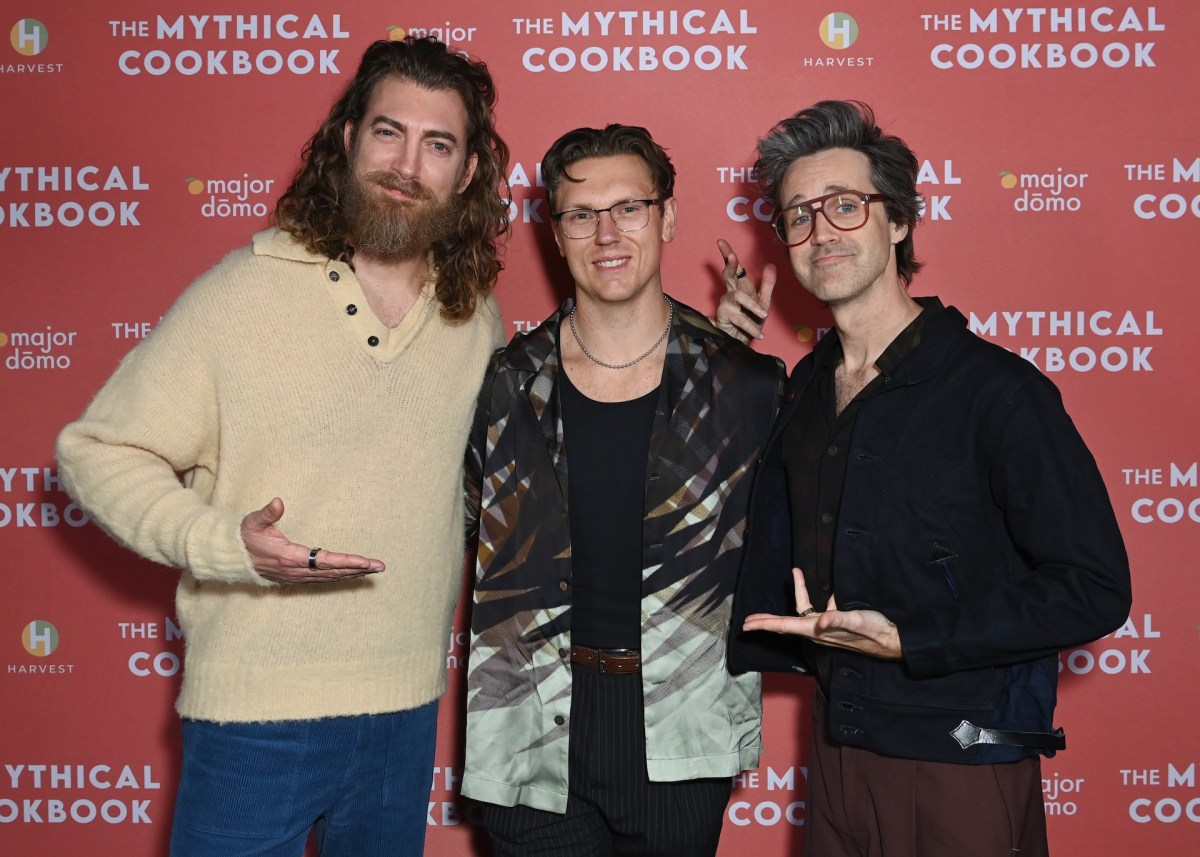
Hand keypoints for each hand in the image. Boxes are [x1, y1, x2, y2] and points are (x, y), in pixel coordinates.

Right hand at [240, 497, 384, 584]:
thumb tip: (278, 501)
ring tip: (373, 570)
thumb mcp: (252, 523)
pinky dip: (340, 576)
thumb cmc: (244, 538)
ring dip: (352, 574)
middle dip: (357, 569)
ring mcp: (297, 576)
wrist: (233, 558)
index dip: (345, 562)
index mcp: (289, 557)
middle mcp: (296, 570)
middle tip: (380, 566)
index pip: (323, 561)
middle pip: (332, 571)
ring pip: (330, 577)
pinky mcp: (297, 577)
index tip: (364, 561)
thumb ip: (267, 513)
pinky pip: (323, 579)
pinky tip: (354, 574)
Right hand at [715, 238, 774, 343]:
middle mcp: (730, 293)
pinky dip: (752, 328)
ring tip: (765, 315)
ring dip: (753, 306)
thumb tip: (771, 265)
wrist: (739, 342)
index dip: (728, 255)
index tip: (721, 242)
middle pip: (728, 275)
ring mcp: (725, 305)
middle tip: (732, 256)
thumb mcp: (762, 302)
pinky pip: (740, 319)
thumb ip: (767, 285)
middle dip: (731, 265)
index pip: (735, 269)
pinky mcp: (724, 318)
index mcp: (739, 287)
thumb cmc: (749, 320)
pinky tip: (760, 334)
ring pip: (738, 297)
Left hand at [743, 568, 902, 659]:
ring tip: (796, 575)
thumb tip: (819, 620)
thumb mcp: (855, 621)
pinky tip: (829, 590)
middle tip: (747, 620)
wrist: (891, 639)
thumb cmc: (873, 631)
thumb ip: (837, 619)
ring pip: (803, 612)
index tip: (746, 624)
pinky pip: (820, 609)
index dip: (764, 624)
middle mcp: (817, 630)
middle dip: (767, 620)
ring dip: (798, 595)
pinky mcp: (836, 623)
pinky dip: (819, 598)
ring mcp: (826, 628)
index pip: (784, 625)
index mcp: (817, 630)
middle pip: (787, 622)